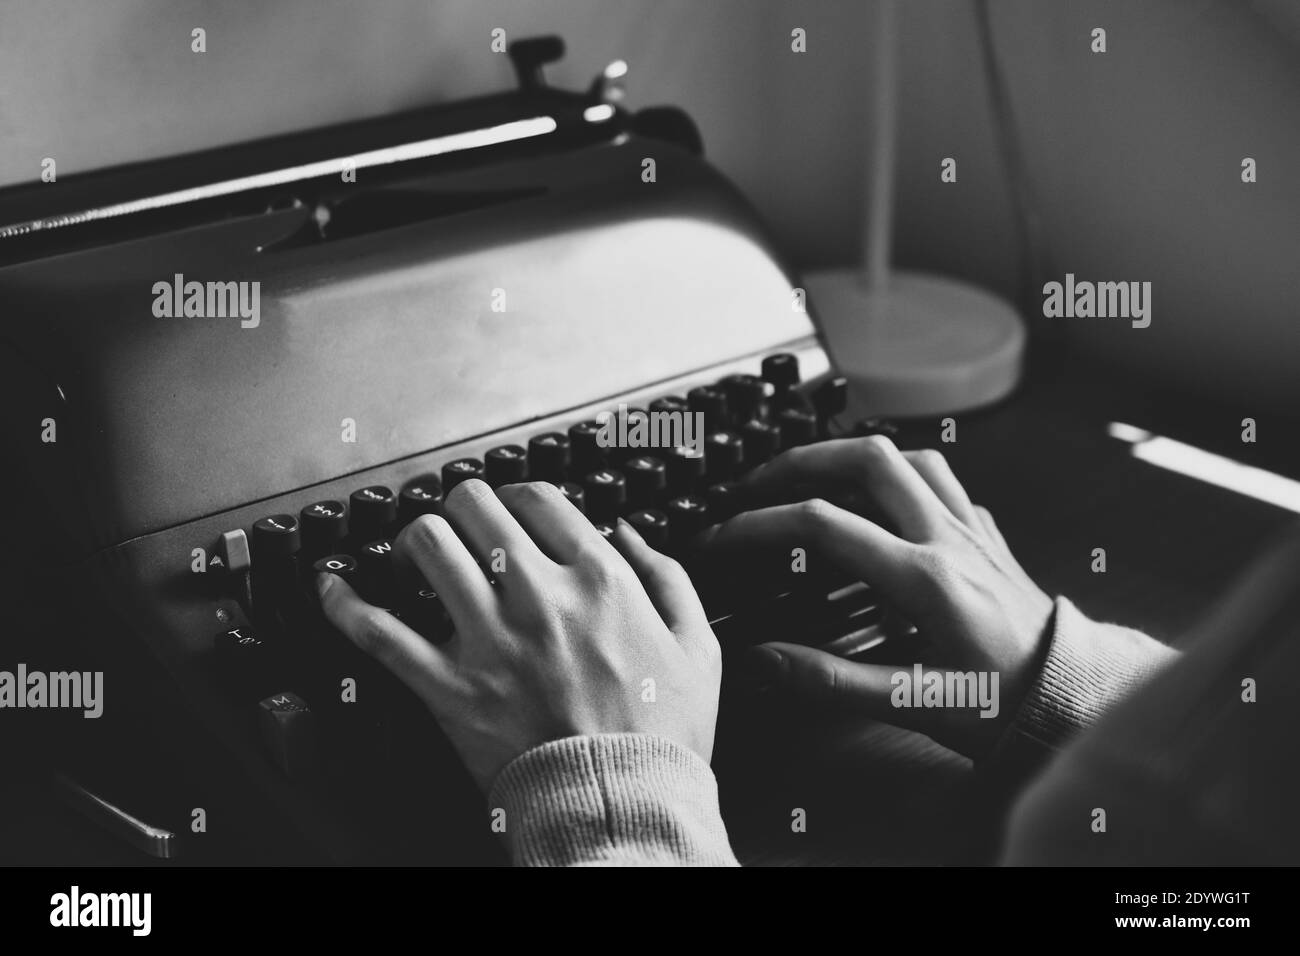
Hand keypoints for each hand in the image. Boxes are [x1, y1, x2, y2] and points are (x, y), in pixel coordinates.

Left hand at [318, 479, 720, 791]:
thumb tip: (625, 531)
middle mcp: (538, 594)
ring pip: (426, 546)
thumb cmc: (662, 735)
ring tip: (415, 553)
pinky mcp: (448, 687)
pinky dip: (344, 604)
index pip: (539, 500)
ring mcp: (488, 638)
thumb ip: (668, 576)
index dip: (519, 497)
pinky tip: (332, 588)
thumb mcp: (697, 645)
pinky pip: (378, 632)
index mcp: (599, 579)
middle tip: (462, 528)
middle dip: (463, 508)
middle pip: (474, 508)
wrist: (621, 808)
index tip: (513, 512)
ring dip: (414, 539)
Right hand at [698, 436, 1052, 757]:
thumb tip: (764, 662)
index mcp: (925, 578)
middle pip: (867, 459)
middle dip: (801, 460)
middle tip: (758, 481)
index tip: (724, 537)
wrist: (1076, 700)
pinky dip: (901, 474)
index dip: (760, 525)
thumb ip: (832, 681)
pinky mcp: (987, 537)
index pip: (823, 525)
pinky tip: (883, 497)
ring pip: (909, 457)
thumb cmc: (1005, 706)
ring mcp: (971, 531)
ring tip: (813, 474)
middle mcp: (948, 539)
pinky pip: (942, 480)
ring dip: (852, 455)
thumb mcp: (915, 704)